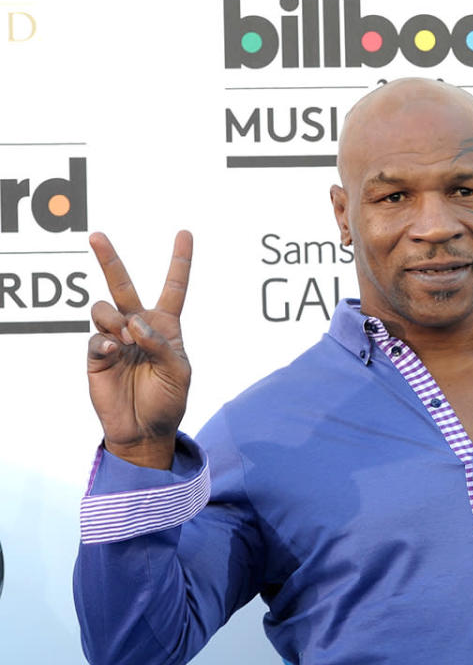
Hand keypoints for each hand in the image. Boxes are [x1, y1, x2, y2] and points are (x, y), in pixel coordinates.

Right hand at [86, 231, 192, 468]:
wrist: (146, 431)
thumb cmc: (168, 400)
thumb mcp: (180, 372)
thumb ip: (162, 344)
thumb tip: (134, 323)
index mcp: (166, 326)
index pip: (174, 287)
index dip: (179, 261)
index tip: (184, 233)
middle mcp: (138, 326)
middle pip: (123, 285)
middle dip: (109, 259)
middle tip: (96, 235)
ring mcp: (115, 339)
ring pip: (104, 308)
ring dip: (116, 320)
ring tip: (127, 341)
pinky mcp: (97, 355)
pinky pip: (95, 337)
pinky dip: (106, 342)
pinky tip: (115, 353)